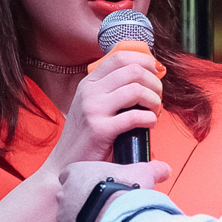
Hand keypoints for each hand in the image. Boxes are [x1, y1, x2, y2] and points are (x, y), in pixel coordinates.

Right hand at [41, 50, 164, 173]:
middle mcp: (89, 92)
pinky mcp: (100, 130)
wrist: (64, 164)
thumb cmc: (85, 137)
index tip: (156, 73)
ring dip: (154, 100)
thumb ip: (112, 91)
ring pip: (136, 89)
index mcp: (89, 83)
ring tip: (153, 112)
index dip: (144, 60)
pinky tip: (149, 124)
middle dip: (154, 83)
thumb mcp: (92, 106)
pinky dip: (149, 119)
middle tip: (157, 97)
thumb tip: (146, 79)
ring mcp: (93, 110)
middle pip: (133, 71)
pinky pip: (134, 116)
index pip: (120, 57)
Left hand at [57, 159, 170, 221]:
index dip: (85, 179)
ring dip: (84, 220)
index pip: (72, 173)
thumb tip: (164, 169)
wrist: (119, 216)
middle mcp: (64, 193)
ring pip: (71, 217)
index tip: (98, 185)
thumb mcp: (142, 173)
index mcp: (76, 172)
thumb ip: (152, 169)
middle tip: (104, 206)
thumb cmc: (125, 191)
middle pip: (71, 196)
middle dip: (85, 201)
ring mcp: (64, 215)